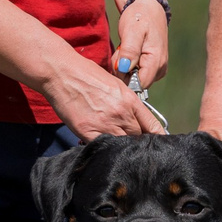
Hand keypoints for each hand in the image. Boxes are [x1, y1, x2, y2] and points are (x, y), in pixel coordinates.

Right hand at [40, 53, 164, 136]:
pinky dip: (104, 148)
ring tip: (119, 147)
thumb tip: (134, 119)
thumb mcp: (114, 85)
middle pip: (138, 137)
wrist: (62, 73)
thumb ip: (127, 103)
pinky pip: (103, 146)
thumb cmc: (86, 75)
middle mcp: (121, 113)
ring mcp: (105, 124)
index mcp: (129, 100)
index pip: (151, 125)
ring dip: (121, 146)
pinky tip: (103, 146)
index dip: (157, 136)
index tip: (159, 144)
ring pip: (122, 145)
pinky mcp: (88, 132)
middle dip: (137, 141)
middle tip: (134, 145)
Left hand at [114, 0, 169, 88]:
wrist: (148, 7)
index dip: (124, 77)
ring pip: (134, 79)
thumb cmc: (140, 17)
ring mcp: (157, 69)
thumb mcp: (132, 31)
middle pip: (135, 83)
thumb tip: (125, 69)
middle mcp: (160, 69)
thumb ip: (129, 51)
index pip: (138, 85)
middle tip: (121, 51)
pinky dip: (128, 65)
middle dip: (123, 70)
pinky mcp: (153, 67)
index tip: (120, 61)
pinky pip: (136, 74)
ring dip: (124, 67)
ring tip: (125, 48)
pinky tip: (128, 52)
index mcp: (156, 61)